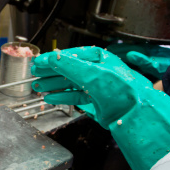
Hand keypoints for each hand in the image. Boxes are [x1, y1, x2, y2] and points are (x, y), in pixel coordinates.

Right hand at [32, 47, 169, 169]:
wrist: (135, 113)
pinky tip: (52, 97)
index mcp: (98, 58)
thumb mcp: (90, 73)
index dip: (52, 59)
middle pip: (68, 69)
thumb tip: (50, 58)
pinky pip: (75, 96)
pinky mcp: (96, 101)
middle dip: (50, 73)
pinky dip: (62, 96)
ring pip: (70, 83)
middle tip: (35, 75)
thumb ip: (68, 65)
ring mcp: (96, 86)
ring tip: (39, 87)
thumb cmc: (121, 90)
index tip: (38, 62)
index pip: (70, 55)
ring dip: (53, 85)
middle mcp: (97, 71)